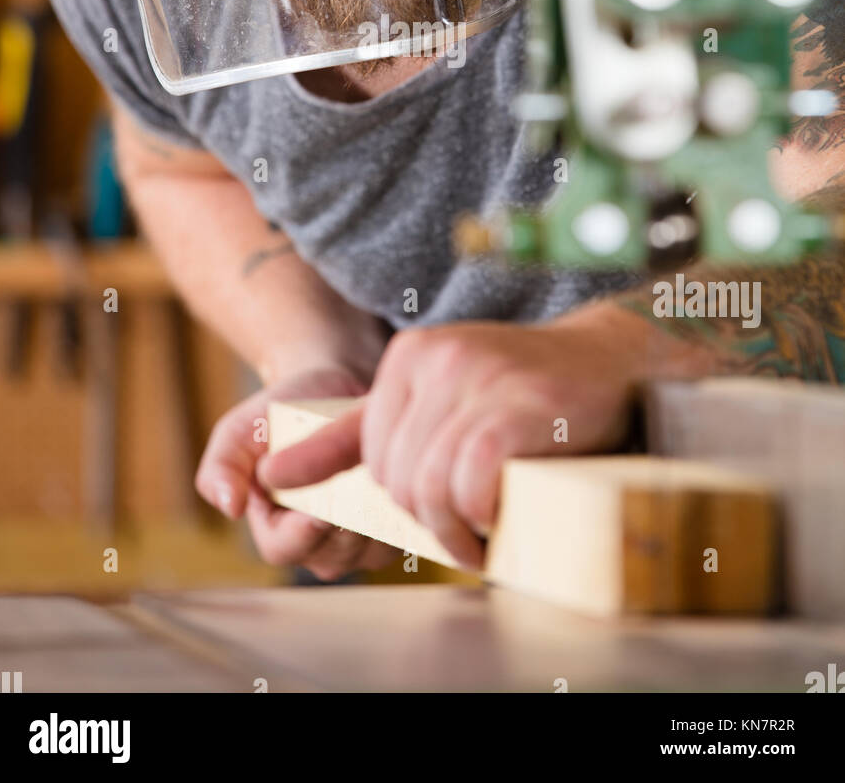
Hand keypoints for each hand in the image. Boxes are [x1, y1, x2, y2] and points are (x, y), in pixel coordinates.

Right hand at [195, 366, 400, 580]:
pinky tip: (403, 473)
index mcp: (275, 532)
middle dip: (349, 520)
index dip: (303, 532)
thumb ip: (222, 465)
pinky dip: (404, 504)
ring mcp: (359, 544)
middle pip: (336, 551)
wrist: (331, 390)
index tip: (322, 511)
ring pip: (374, 544)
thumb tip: (227, 508)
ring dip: (381, 511)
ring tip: (386, 473)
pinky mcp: (395, 528)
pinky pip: (404, 528)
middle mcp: (319, 548)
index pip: (287, 548)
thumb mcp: (241, 429)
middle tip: (364, 487)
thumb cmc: (280, 410)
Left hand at [262, 317, 642, 568]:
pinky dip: (481, 516)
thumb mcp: (436, 398)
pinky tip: (499, 517)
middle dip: (428, 519)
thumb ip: (352, 434)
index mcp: (410, 354)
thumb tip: (273, 472)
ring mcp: (479, 378)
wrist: (611, 362)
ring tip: (482, 530)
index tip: (437, 506)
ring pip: (429, 487)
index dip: (401, 496)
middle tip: (467, 527)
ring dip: (455, 529)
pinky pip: (470, 484)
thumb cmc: (521, 391)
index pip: (370, 457)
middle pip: (396, 478)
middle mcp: (438, 358)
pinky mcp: (516, 408)